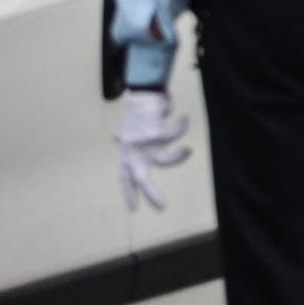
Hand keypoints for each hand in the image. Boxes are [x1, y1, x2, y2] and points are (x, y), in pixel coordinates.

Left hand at [116, 90, 189, 210]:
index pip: (125, 178)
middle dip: (151, 193)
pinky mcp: (155, 132)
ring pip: (164, 160)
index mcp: (127, 154)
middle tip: (162, 206)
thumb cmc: (136, 113)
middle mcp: (134, 152)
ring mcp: (144, 144)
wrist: (140, 96)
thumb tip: (116, 137)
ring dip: (178, 156)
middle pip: (141, 178)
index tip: (133, 208)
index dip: (129, 193)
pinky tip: (184, 119)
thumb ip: (123, 136)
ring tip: (188, 150)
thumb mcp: (128, 127)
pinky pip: (173, 136)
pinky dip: (181, 126)